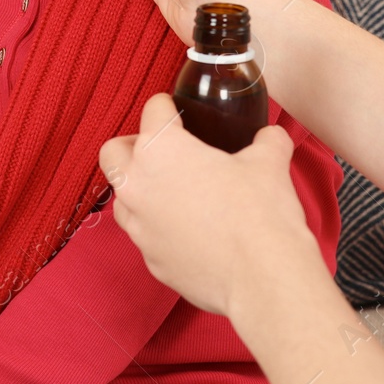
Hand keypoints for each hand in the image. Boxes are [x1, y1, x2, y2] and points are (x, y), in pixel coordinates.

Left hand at [99, 92, 320, 318]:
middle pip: (113, 153)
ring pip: (122, 198)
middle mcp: (138, 186)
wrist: (263, 278)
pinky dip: (159, 227)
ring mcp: (140, 228)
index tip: (176, 109)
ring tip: (174, 191)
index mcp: (160, 150)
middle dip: (133, 145)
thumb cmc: (260, 214)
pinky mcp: (151, 261)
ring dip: (140, 189)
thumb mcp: (270, 163)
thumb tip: (270, 137)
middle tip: (163, 150)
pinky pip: (144, 235)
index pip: (152, 110)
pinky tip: (188, 229)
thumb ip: (266, 141)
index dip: (168, 105)